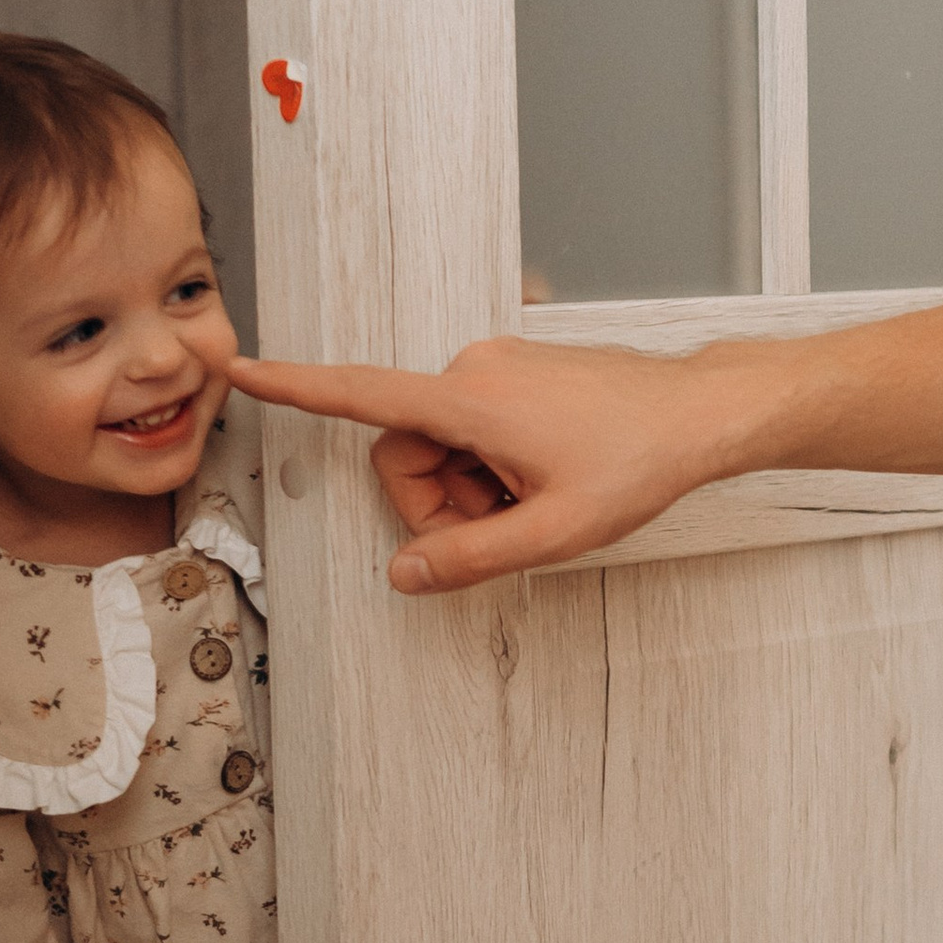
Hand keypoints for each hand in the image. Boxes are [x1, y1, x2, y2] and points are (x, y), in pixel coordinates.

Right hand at [230, 336, 726, 592]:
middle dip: (438, 504)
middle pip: (406, 453)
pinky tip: (545, 480)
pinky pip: (475, 429)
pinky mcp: (517, 373)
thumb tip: (404, 574)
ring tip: (535, 505)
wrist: (700, 415)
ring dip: (471, 489)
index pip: (362, 394)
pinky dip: (494, 467)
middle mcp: (473, 371)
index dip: (296, 389)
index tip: (242, 370)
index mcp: (470, 402)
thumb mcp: (554, 533)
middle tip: (502, 533)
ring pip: (443, 446)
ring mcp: (497, 368)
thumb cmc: (638, 462)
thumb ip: (471, 560)